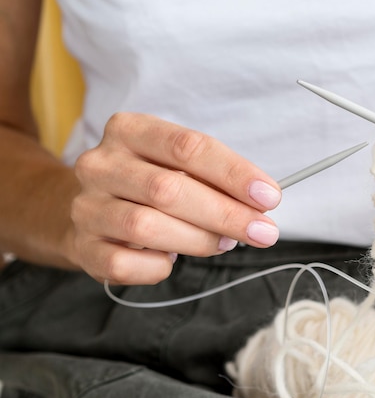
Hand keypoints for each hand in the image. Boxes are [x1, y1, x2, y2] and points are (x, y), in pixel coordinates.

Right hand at [71, 113, 281, 284]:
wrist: (88, 205)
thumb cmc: (148, 181)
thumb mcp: (177, 163)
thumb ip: (214, 178)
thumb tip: (259, 204)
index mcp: (129, 130)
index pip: (188, 147)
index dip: (234, 174)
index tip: (269, 197)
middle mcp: (101, 164)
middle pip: (168, 189)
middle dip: (225, 214)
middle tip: (262, 231)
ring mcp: (86, 206)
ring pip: (145, 227)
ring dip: (198, 241)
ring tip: (224, 243)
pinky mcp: (82, 246)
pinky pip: (124, 264)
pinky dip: (157, 268)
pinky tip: (171, 260)